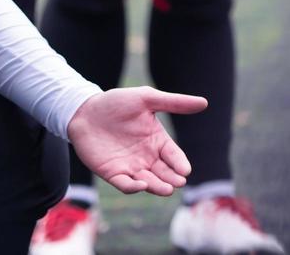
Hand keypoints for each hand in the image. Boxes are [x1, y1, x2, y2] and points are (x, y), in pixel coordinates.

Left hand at [67, 86, 207, 195]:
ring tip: (166, 189)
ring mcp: (130, 166)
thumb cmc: (117, 102)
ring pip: (147, 181)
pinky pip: (125, 184)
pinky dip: (133, 187)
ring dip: (157, 186)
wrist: (85, 110)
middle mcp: (146, 156)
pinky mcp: (112, 173)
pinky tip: (140, 184)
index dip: (180, 163)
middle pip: (163, 172)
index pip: (173, 155)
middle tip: (178, 181)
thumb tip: (204, 103)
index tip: (186, 169)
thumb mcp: (147, 99)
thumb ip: (174, 103)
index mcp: (157, 140)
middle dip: (172, 178)